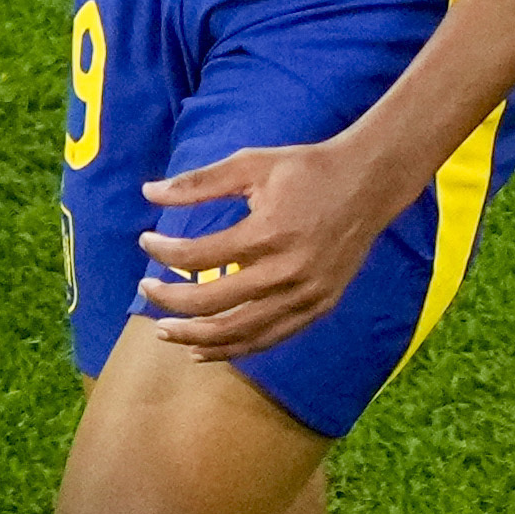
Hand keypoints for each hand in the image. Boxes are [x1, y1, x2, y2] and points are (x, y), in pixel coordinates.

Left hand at [133, 137, 412, 357]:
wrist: (369, 183)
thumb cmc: (306, 169)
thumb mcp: (251, 163)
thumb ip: (198, 182)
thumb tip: (148, 192)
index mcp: (266, 233)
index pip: (197, 255)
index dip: (163, 252)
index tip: (146, 242)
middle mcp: (285, 272)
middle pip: (211, 303)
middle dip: (169, 300)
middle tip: (145, 290)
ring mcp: (305, 296)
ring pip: (238, 333)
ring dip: (195, 337)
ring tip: (164, 331)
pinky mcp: (318, 307)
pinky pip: (268, 339)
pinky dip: (233, 349)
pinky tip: (205, 350)